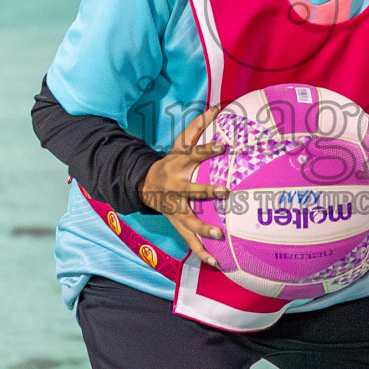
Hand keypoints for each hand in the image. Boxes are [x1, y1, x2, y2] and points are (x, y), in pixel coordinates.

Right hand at [139, 105, 228, 266]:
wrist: (143, 184)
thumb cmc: (169, 161)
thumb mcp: (180, 143)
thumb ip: (199, 125)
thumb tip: (218, 106)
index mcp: (178, 165)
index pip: (195, 154)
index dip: (208, 150)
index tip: (223, 146)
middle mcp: (176, 187)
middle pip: (192, 190)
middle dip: (208, 192)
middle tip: (226, 192)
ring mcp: (175, 207)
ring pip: (188, 219)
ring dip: (203, 228)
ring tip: (219, 235)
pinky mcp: (177, 222)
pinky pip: (189, 239)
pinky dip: (201, 251)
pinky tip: (215, 262)